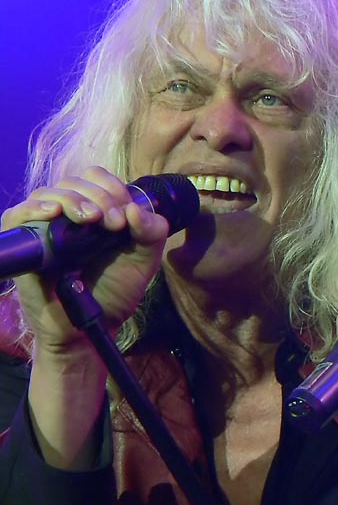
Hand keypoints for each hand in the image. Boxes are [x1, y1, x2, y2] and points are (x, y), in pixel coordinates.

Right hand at [2, 166, 169, 354]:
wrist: (89, 326)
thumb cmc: (113, 291)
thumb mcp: (143, 261)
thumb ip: (152, 233)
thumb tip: (136, 209)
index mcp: (96, 211)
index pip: (97, 178)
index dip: (113, 189)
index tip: (125, 217)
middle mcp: (68, 214)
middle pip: (75, 182)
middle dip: (100, 197)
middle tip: (115, 223)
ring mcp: (43, 227)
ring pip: (48, 193)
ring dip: (73, 199)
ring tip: (92, 218)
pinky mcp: (24, 244)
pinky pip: (17, 215)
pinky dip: (34, 208)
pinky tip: (53, 213)